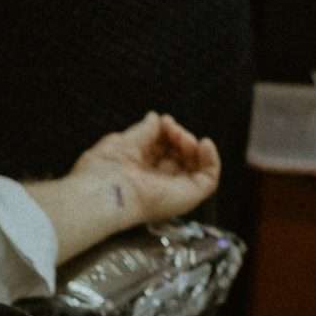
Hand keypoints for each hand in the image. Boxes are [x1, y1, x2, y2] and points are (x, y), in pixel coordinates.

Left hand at [68, 111, 219, 233]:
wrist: (104, 192)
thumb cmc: (103, 170)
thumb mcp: (123, 142)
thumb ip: (144, 131)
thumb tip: (156, 118)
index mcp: (140, 172)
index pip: (163, 151)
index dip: (167, 133)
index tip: (163, 122)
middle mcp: (158, 183)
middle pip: (180, 157)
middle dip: (179, 137)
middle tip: (171, 128)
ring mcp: (174, 191)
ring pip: (196, 166)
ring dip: (193, 145)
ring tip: (182, 137)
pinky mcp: (188, 197)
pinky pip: (209, 179)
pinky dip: (212, 159)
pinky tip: (203, 144)